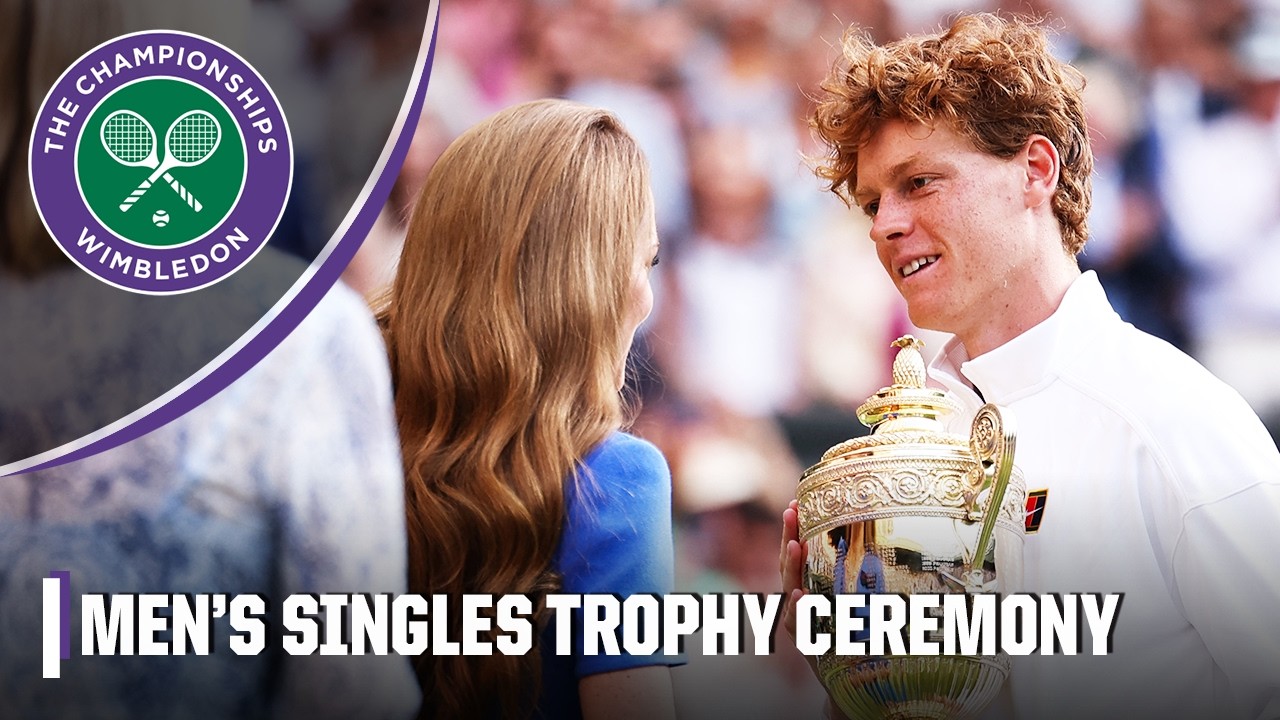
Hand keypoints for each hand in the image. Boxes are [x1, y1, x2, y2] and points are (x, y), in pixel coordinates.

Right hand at [780, 500, 850, 719]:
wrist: (861, 683)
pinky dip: (798, 610)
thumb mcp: (866, 604)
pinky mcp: (809, 644)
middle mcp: (802, 602)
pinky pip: (799, 625)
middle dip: (788, 537)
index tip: (797, 501)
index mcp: (813, 587)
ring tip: (794, 545)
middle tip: (791, 512)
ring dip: (791, 567)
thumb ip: (868, 580)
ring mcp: (803, 623)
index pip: (800, 552)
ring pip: (790, 590)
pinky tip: (801, 596)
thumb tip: (901, 539)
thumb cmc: (865, 639)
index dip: (796, 528)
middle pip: (790, 564)